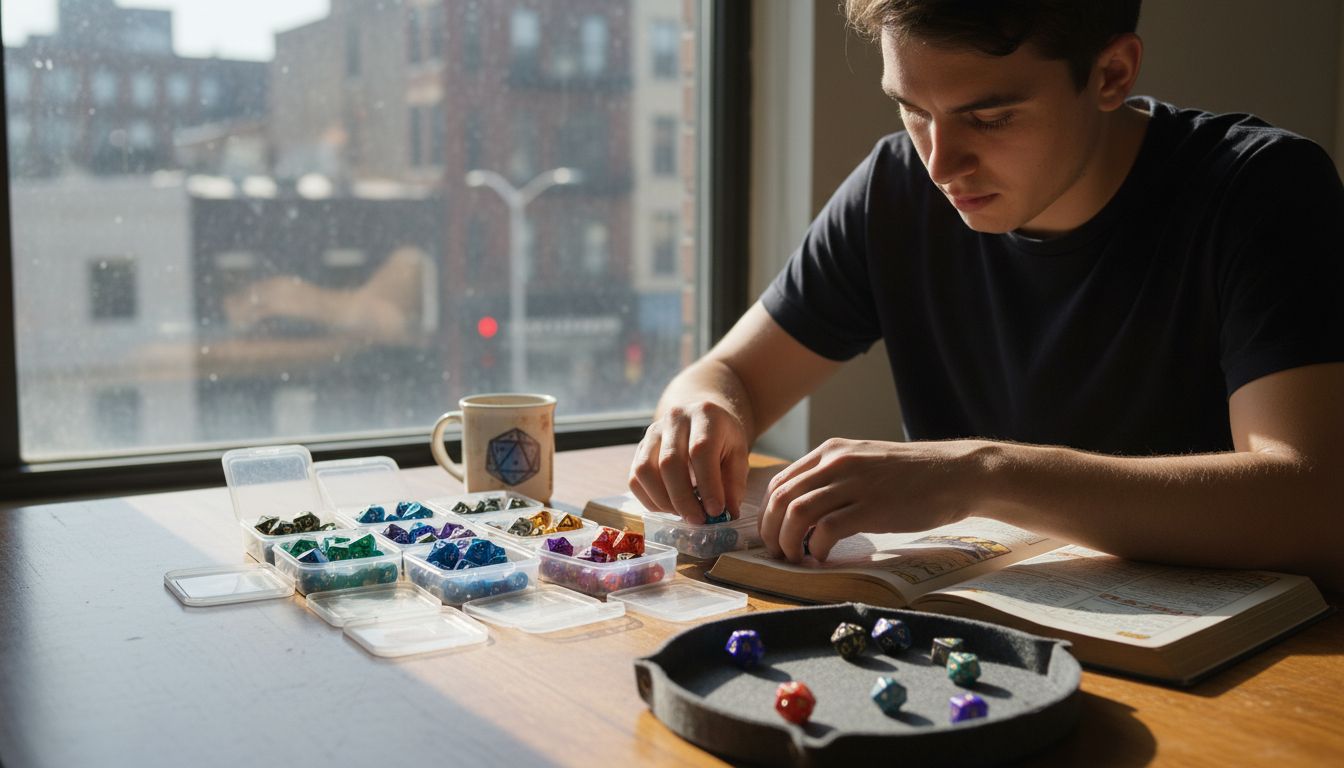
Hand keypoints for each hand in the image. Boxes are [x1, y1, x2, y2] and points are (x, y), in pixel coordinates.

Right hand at [628, 401, 749, 523]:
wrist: (701, 417)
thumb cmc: (722, 439)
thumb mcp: (738, 454)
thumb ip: (734, 483)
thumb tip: (728, 514)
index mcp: (705, 415)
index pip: (701, 450)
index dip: (708, 485)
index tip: (715, 511)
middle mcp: (674, 418)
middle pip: (669, 462)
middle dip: (683, 499)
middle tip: (697, 520)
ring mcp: (652, 432)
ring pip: (645, 471)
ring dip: (664, 501)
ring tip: (683, 513)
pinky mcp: (639, 448)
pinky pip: (635, 479)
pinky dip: (650, 500)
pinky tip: (669, 507)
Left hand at [759, 438, 989, 562]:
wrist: (954, 474)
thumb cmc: (911, 475)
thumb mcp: (864, 463)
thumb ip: (833, 477)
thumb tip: (802, 507)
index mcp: (831, 451)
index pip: (780, 481)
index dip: (767, 512)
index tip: (771, 533)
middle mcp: (836, 462)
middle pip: (782, 498)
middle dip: (770, 530)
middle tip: (777, 553)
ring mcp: (853, 484)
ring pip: (796, 513)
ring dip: (788, 542)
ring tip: (795, 558)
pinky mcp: (871, 507)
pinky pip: (826, 530)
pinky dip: (816, 549)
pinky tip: (822, 558)